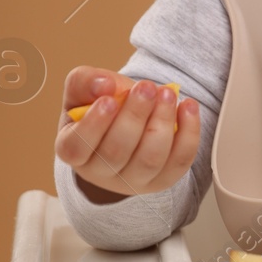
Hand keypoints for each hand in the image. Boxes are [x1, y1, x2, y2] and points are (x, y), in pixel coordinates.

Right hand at [55, 66, 199, 202]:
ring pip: (149, 159)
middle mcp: (99, 172)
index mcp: (72, 149)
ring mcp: (132, 180)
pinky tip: (187, 106)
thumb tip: (104, 85)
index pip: (76, 147)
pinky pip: (179, 161)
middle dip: (135, 116)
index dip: (93, 126)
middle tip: (146, 87)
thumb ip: (86, 81)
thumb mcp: (84, 87)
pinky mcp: (162, 179)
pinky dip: (188, 132)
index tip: (109, 100)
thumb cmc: (101, 104)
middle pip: (116, 152)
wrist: (128, 118)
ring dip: (162, 123)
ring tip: (167, 93)